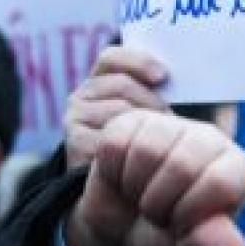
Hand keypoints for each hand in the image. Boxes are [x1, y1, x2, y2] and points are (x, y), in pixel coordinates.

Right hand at [65, 47, 169, 168]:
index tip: (162, 76)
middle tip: (170, 120)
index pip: (112, 58)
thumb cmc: (141, 143)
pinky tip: (136, 156)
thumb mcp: (149, 113)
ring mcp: (73, 119)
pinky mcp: (74, 142)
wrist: (117, 187)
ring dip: (145, 125)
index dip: (138, 61)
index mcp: (100, 80)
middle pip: (123, 85)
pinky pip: (111, 137)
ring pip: (120, 110)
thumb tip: (170, 77)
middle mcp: (82, 96)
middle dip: (153, 102)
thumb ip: (155, 91)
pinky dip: (130, 146)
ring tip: (156, 140)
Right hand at [65, 110, 244, 245]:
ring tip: (141, 195)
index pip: (219, 182)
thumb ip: (211, 245)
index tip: (181, 224)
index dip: (189, 213)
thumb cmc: (166, 238)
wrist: (123, 230)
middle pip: (181, 164)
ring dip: (134, 187)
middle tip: (157, 212)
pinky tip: (123, 178)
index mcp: (235, 170)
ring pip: (146, 149)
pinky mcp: (132, 122)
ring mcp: (171, 126)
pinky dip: (112, 171)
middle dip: (158, 203)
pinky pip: (115, 143)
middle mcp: (210, 140)